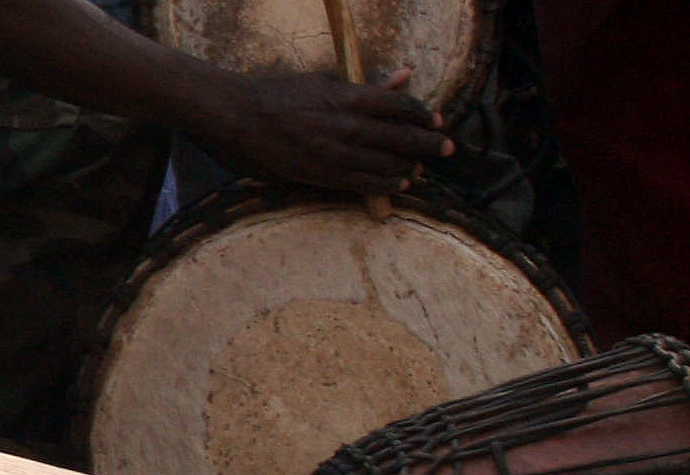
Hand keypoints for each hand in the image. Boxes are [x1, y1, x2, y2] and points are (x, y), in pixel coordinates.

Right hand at [198, 67, 450, 195]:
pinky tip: (401, 184)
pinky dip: (386, 184)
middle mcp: (347, 126)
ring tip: (424, 168)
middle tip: (448, 149)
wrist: (241, 118)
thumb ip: (367, 83)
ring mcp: (335, 153)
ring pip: (386, 164)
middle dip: (429, 144)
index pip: (400, 105)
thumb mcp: (326, 80)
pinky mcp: (322, 174)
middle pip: (401, 137)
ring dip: (410, 167)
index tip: (434, 120)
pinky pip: (363, 183)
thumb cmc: (281, 94)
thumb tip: (404, 74)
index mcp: (349, 97)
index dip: (422, 114)